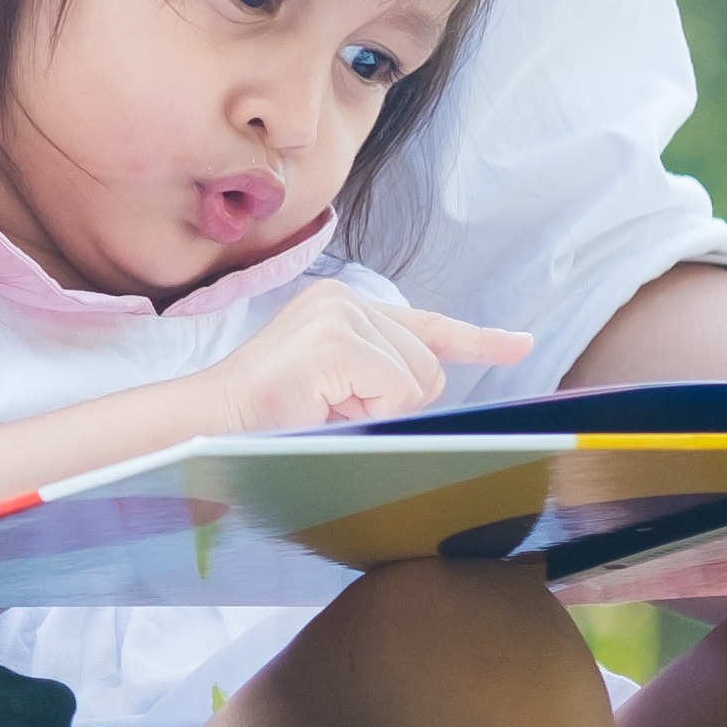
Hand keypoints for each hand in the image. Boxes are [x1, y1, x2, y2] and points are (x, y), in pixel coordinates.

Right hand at [206, 280, 531, 434]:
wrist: (206, 427)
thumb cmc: (265, 421)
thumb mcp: (337, 390)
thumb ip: (381, 379)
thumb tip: (433, 392)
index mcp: (343, 307)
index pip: (426, 325)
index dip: (477, 340)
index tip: (520, 344)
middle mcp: (344, 299)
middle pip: (429, 365)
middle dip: (394, 404)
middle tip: (331, 410)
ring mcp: (339, 315)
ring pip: (415, 380)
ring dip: (376, 411)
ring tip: (320, 408)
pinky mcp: (334, 342)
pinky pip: (395, 391)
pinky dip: (367, 412)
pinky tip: (322, 406)